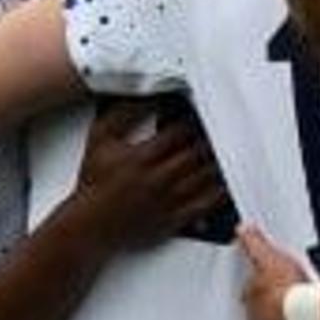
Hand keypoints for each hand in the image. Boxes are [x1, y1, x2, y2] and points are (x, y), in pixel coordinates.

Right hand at [67, 100, 230, 254]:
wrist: (91, 224)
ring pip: (207, 176)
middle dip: (210, 138)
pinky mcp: (175, 219)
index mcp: (141, 157)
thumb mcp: (99, 139)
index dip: (194, 120)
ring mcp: (169, 201)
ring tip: (228, 149)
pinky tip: (226, 180)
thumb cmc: (94, 181)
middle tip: (220, 128)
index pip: (180, 132)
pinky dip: (221, 191)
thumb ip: (121, 113)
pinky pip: (207, 204)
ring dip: (219, 160)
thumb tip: (145, 95)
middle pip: (198, 152)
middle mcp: (159, 179)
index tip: (199, 113)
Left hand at [236, 223, 304, 319]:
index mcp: (251, 299)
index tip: (274, 285)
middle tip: (290, 302)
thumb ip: (254, 243)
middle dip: (272, 309)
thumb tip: (242, 229)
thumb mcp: (269, 257)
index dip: (262, 287)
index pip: (251, 292)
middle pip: (261, 314)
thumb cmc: (289, 291)